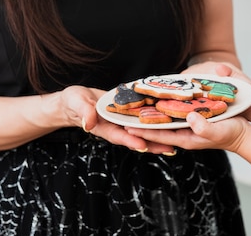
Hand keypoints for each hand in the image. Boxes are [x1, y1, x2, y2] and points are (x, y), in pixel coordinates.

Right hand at [56, 85, 174, 154]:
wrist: (77, 100)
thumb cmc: (74, 102)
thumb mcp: (76, 103)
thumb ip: (83, 112)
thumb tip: (87, 124)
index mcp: (103, 127)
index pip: (118, 135)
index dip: (130, 140)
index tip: (142, 145)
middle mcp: (116, 128)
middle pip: (136, 138)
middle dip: (152, 144)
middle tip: (170, 148)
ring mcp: (123, 123)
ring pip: (142, 132)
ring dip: (158, 138)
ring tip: (177, 143)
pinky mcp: (128, 116)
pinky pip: (143, 121)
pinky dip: (155, 124)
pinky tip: (171, 125)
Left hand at [126, 112, 248, 152]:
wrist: (244, 134)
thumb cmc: (232, 134)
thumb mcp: (218, 131)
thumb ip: (204, 127)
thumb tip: (190, 118)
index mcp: (185, 138)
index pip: (158, 135)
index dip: (142, 130)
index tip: (126, 124)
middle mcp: (183, 133)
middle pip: (158, 127)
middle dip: (142, 121)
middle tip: (125, 112)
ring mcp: (187, 127)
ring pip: (164, 120)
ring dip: (151, 114)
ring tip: (135, 104)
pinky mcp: (193, 119)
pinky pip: (174, 114)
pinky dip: (164, 108)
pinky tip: (158, 100)